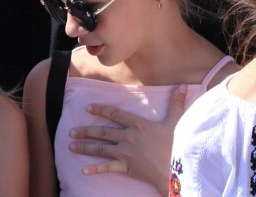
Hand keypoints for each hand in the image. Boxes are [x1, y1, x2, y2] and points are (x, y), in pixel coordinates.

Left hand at [68, 84, 189, 186]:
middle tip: (71, 131)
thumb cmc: (175, 144)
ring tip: (71, 146)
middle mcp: (128, 137)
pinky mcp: (125, 167)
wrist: (174, 167)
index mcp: (138, 124)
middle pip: (103, 132)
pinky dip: (94, 169)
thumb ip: (177, 103)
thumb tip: (184, 86)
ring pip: (100, 149)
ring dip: (85, 147)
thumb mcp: (177, 121)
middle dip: (86, 131)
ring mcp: (124, 153)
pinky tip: (83, 170)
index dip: (101, 110)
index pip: (116, 114)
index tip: (89, 108)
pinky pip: (106, 168)